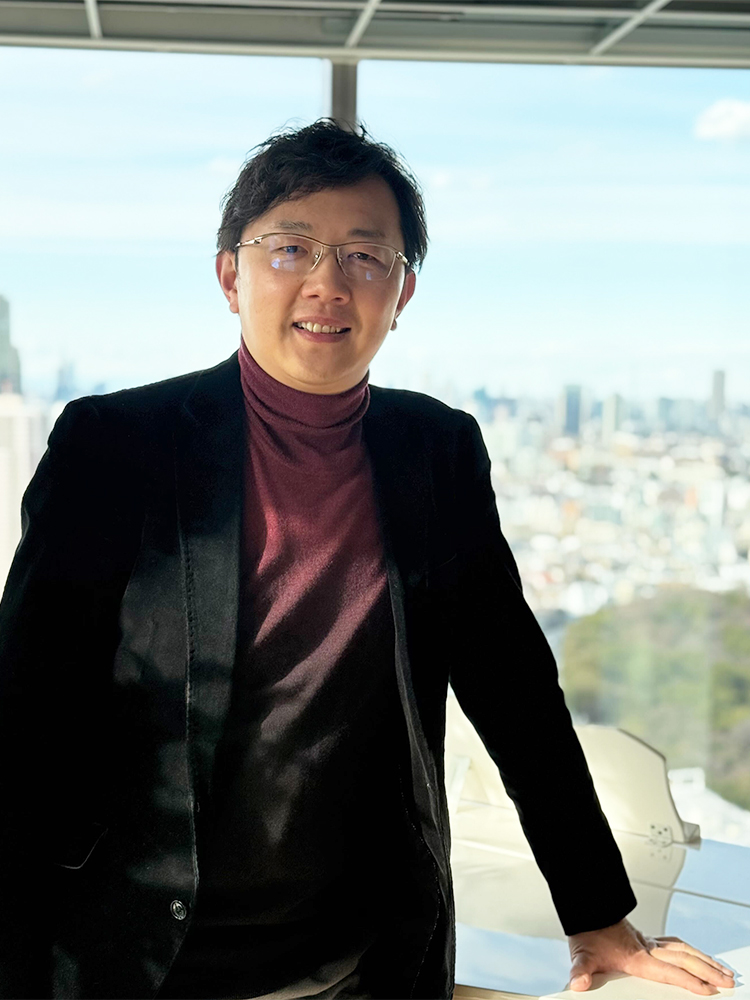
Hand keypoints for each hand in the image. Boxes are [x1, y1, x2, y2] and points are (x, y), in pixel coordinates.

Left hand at [568, 918, 734, 995]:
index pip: (669, 971)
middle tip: (728, 981)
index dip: (689, 981)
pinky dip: (690, 950)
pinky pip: (675, 944)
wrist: (586, 910)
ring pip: (684, 950)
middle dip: (708, 971)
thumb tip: (578, 983)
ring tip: (721, 969)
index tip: (708, 989)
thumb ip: (581, 971)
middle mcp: (647, 948)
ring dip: (705, 959)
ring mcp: (649, 942)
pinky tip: (695, 953)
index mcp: (637, 957)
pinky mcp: (647, 939)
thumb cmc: (587, 933)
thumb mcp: (581, 955)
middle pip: (685, 960)